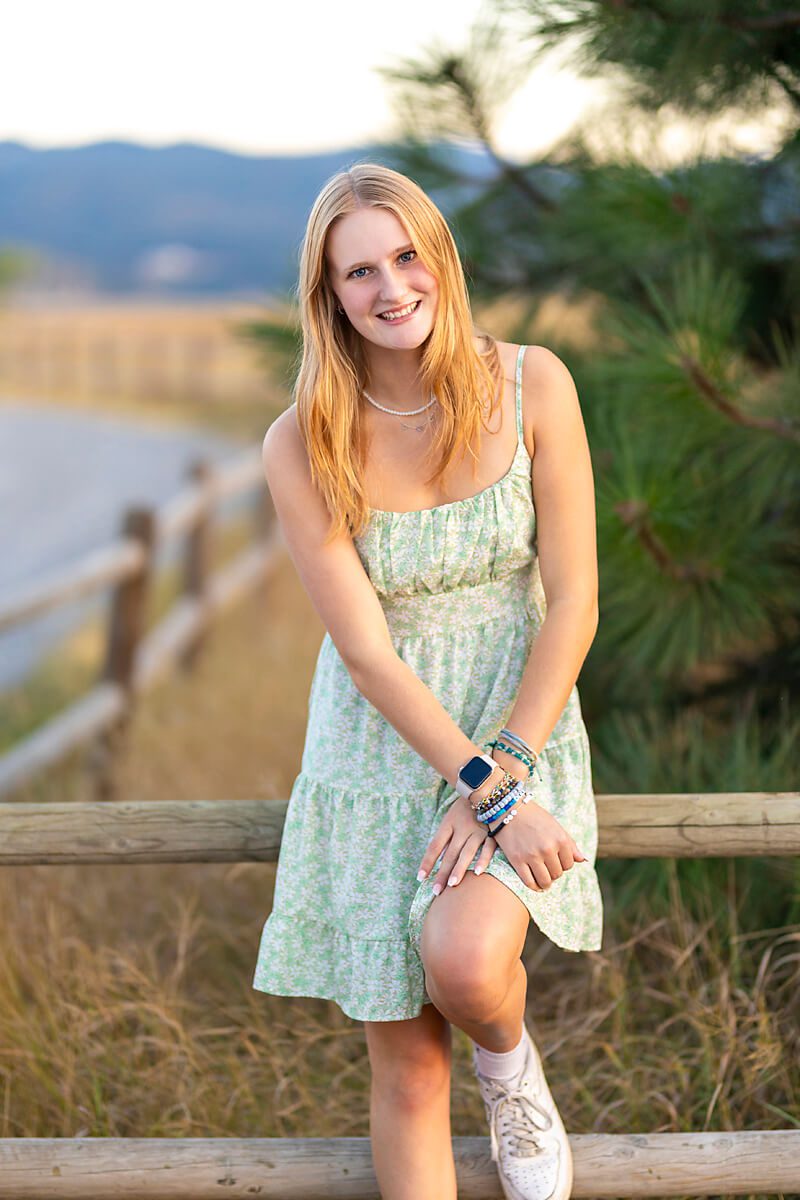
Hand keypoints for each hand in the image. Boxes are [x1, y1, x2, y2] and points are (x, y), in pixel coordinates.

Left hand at [415, 747, 529, 892]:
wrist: (487, 786)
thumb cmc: (465, 807)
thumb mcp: (450, 818)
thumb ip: (445, 838)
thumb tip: (436, 859)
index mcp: (448, 824)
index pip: (434, 846)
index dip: (427, 862)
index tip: (420, 878)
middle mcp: (461, 828)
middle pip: (449, 853)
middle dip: (441, 872)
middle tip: (435, 891)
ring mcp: (478, 830)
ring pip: (467, 852)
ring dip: (459, 869)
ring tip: (452, 885)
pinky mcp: (493, 831)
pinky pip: (489, 847)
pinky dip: (484, 859)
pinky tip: (478, 872)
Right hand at [492, 798, 586, 890]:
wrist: (508, 809)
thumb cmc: (534, 816)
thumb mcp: (555, 826)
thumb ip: (570, 844)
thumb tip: (582, 860)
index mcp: (560, 839)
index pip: (569, 865)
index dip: (563, 864)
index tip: (556, 861)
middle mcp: (548, 848)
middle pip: (557, 874)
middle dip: (554, 873)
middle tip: (547, 868)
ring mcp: (532, 855)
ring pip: (545, 881)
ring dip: (545, 882)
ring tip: (543, 879)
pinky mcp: (517, 860)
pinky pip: (529, 882)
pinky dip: (534, 886)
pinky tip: (535, 884)